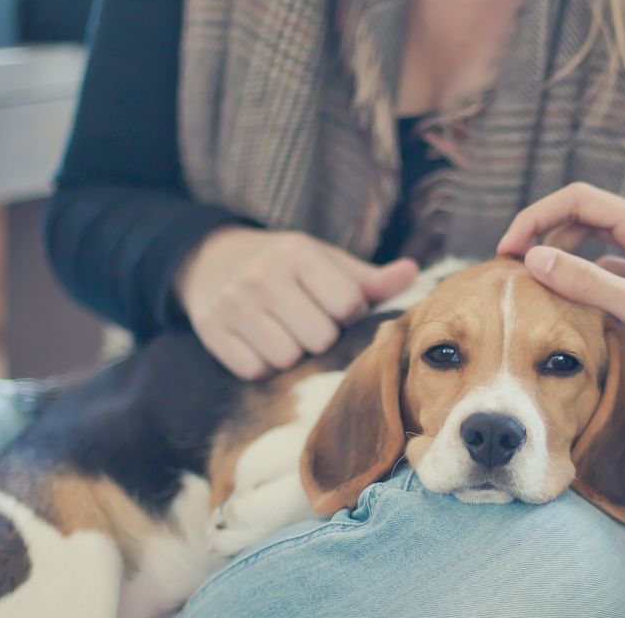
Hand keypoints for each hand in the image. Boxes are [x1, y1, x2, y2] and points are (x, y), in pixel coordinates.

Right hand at [175, 228, 417, 379]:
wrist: (210, 258)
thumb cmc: (284, 264)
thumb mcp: (324, 260)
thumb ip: (368, 277)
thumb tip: (414, 273)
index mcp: (299, 253)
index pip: (348, 304)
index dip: (349, 312)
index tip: (336, 306)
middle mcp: (263, 276)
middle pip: (320, 338)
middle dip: (322, 337)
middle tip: (309, 321)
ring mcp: (233, 304)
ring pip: (288, 358)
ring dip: (293, 353)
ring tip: (286, 331)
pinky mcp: (212, 331)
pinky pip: (256, 371)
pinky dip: (264, 364)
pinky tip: (261, 342)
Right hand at [497, 183, 624, 398]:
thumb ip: (587, 282)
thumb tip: (534, 259)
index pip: (577, 200)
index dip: (536, 217)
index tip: (510, 247)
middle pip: (579, 216)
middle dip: (542, 234)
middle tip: (513, 265)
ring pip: (589, 242)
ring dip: (560, 256)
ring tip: (536, 282)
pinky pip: (603, 268)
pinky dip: (580, 278)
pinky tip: (570, 302)